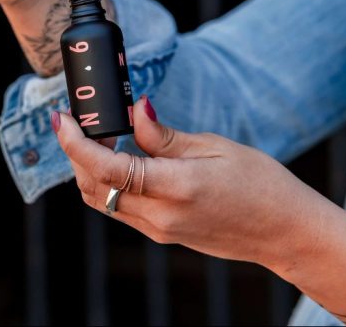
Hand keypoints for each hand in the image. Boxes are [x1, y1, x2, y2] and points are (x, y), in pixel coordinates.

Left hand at [53, 97, 345, 324]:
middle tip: (82, 121)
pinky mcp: (162, 235)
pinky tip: (122, 159)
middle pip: (93, 186)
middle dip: (77, 153)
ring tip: (101, 136)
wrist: (285, 231)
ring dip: (90, 170)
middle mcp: (160, 215)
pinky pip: (120, 209)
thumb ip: (164, 135)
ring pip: (102, 201)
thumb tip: (134, 111)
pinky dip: (109, 184)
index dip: (75, 143)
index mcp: (174, 187)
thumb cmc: (260, 183)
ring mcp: (159, 230)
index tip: (60, 119)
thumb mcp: (213, 147)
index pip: (106, 167)